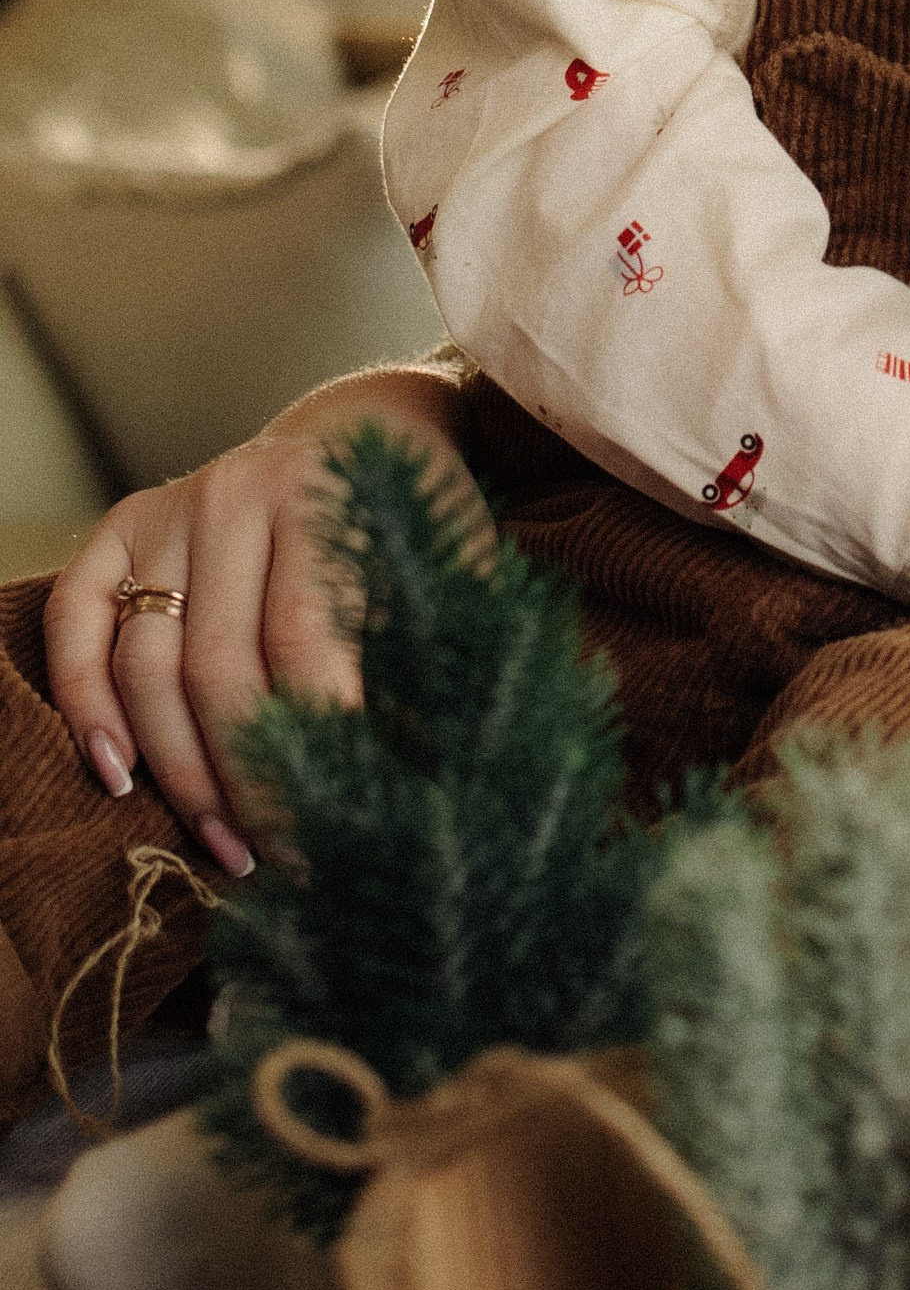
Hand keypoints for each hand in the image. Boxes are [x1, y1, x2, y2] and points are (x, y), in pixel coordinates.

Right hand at [43, 366, 476, 872]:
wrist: (362, 431)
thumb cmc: (415, 519)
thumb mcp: (451, 563)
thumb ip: (447, 645)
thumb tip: (454, 768)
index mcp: (325, 500)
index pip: (306, 644)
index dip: (320, 743)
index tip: (349, 825)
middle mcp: (236, 495)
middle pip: (218, 667)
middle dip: (249, 780)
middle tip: (285, 858)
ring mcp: (173, 510)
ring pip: (146, 663)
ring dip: (179, 771)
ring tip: (226, 845)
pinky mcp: (124, 524)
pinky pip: (76, 619)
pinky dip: (83, 701)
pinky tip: (118, 776)